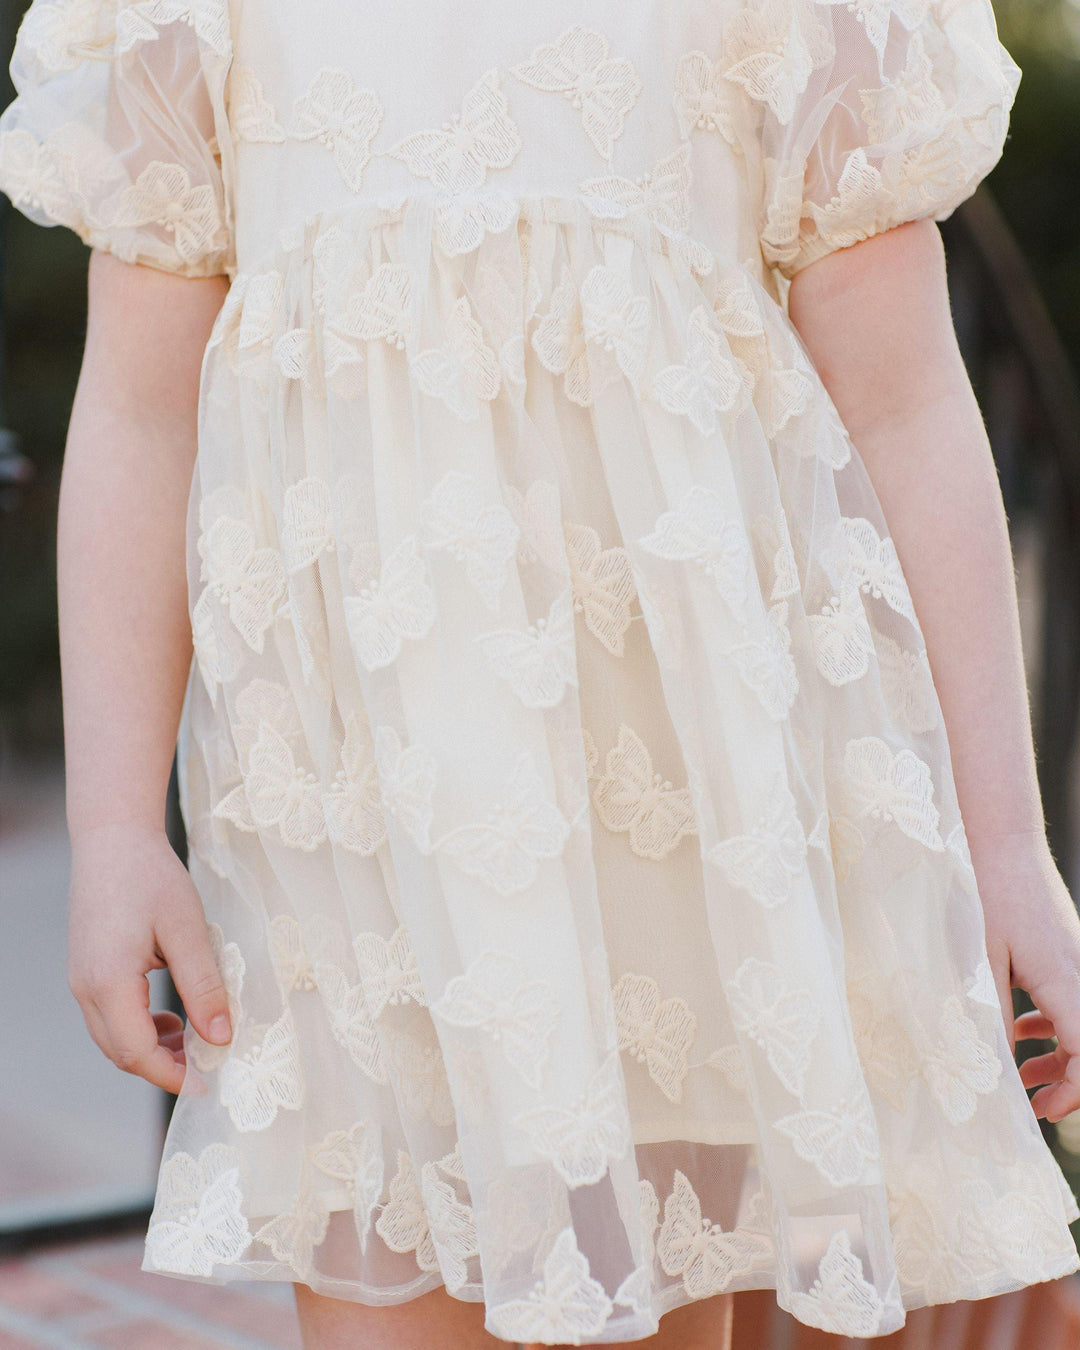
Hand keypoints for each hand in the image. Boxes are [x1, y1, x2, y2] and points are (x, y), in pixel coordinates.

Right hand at [67, 821, 231, 1092]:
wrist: (113, 838)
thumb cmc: (151, 876)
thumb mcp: (188, 930)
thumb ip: (204, 986)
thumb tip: (221, 1037)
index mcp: (108, 982)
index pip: (137, 1052)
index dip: (173, 1075)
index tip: (208, 1082)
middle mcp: (86, 988)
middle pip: (121, 1052)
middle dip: (164, 1067)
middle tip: (209, 1065)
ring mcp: (81, 980)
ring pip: (113, 1038)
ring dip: (152, 1049)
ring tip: (196, 1040)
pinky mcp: (88, 970)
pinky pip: (110, 1016)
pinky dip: (140, 1028)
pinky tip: (173, 1017)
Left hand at [969, 828, 1079, 1123]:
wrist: (1001, 843)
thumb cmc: (986, 896)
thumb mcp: (981, 961)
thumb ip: (991, 1014)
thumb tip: (996, 1066)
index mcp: (1066, 981)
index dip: (1075, 1091)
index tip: (1043, 1110)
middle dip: (1068, 1081)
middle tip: (1033, 1103)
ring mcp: (1076, 963)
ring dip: (1058, 1055)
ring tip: (1021, 1075)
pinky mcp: (1064, 953)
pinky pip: (1070, 1001)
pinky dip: (1051, 1024)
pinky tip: (1020, 1031)